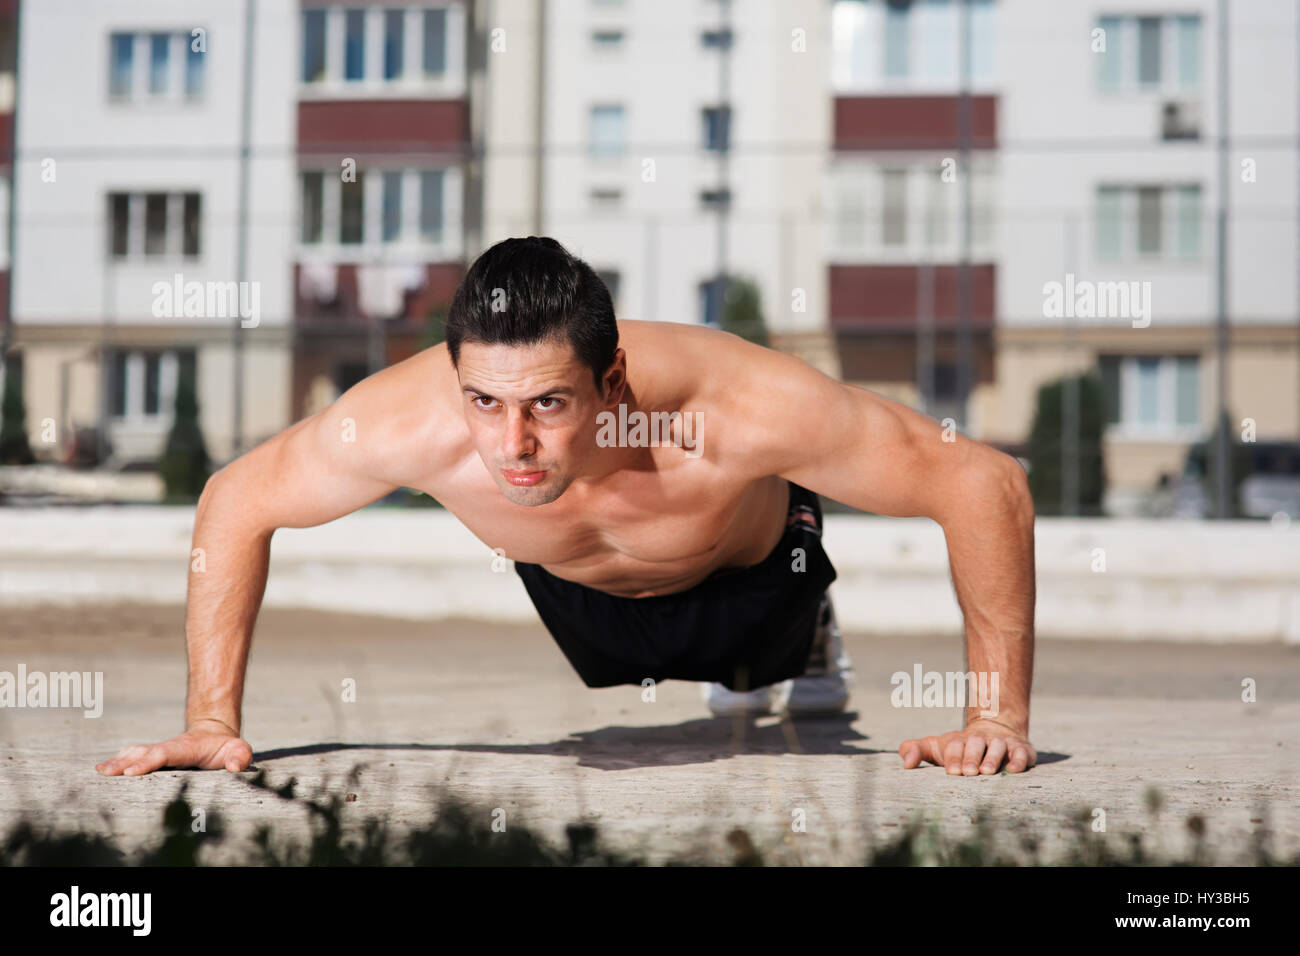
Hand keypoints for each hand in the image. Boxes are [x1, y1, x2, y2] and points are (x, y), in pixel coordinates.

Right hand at [95, 719, 252, 775]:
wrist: (216, 735)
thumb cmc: (227, 748)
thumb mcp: (239, 750)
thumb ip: (240, 756)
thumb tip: (233, 766)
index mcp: (186, 748)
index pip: (165, 754)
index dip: (149, 762)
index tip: (131, 772)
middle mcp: (168, 748)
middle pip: (144, 753)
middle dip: (125, 763)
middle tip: (106, 773)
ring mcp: (159, 751)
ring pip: (135, 753)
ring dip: (117, 761)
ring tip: (99, 772)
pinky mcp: (153, 756)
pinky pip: (133, 756)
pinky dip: (117, 761)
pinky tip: (102, 769)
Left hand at [898, 718, 1035, 774]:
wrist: (994, 729)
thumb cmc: (959, 748)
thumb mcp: (936, 747)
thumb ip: (915, 750)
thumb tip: (905, 764)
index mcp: (959, 740)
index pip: (955, 745)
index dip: (953, 757)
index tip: (952, 771)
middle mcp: (981, 739)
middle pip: (976, 744)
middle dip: (972, 758)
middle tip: (968, 773)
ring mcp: (1001, 743)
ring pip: (998, 747)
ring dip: (993, 758)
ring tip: (987, 772)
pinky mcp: (1020, 749)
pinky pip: (1021, 753)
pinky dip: (1018, 760)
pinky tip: (1012, 769)